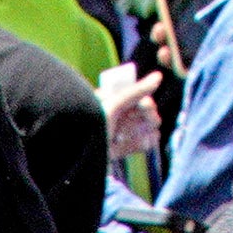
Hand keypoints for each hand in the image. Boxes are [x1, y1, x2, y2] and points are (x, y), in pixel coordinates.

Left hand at [96, 59, 168, 192]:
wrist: (73, 155)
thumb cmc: (90, 124)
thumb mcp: (113, 105)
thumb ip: (136, 91)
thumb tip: (159, 76)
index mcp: (104, 100)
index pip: (131, 97)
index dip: (143, 102)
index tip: (147, 107)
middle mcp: (107, 115)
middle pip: (135, 114)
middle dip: (147, 117)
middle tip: (153, 122)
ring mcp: (108, 134)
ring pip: (134, 130)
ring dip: (147, 130)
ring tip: (153, 134)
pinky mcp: (109, 151)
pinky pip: (128, 146)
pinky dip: (140, 143)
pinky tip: (150, 142)